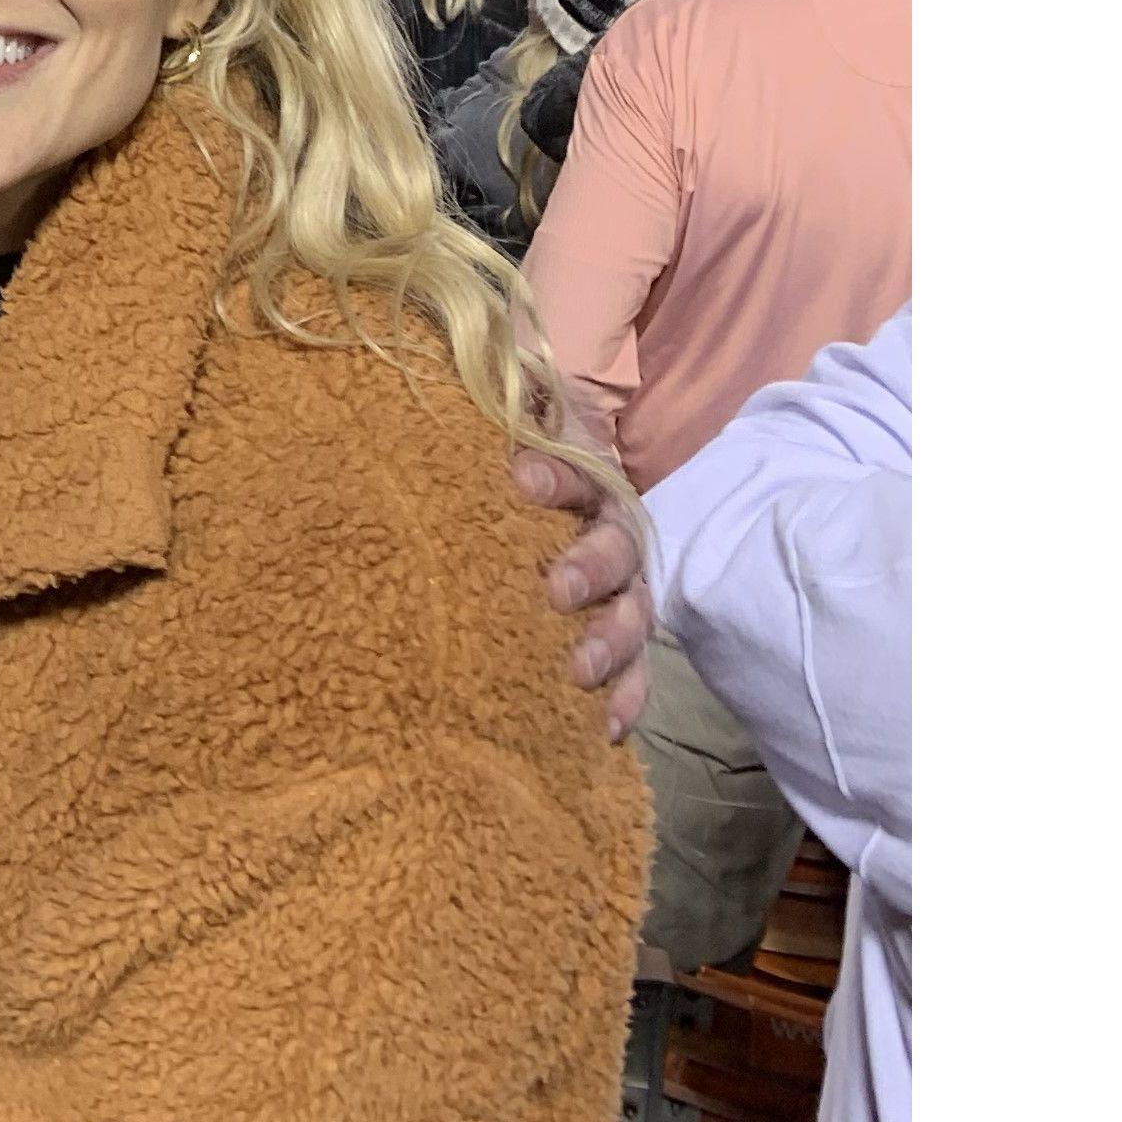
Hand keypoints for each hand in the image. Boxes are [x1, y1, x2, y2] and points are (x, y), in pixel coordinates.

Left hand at [512, 446, 652, 739]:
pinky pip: (635, 677)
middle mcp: (616, 543)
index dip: (553, 478)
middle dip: (589, 569)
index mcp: (591, 490)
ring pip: (630, 619)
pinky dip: (626, 701)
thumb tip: (486, 393)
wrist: (571, 530)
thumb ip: (517, 432)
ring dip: (608, 644)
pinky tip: (607, 728)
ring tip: (579, 669)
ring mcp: (626, 597)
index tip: (520, 480)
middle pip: (614, 553)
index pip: (577, 477)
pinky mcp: (625, 647)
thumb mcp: (527, 459)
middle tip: (556, 590)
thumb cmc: (531, 492)